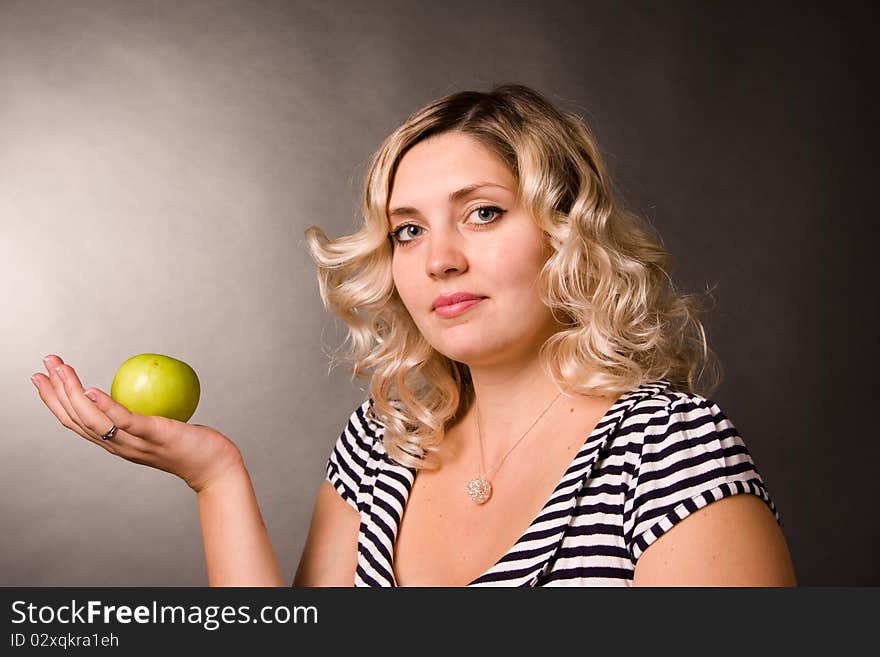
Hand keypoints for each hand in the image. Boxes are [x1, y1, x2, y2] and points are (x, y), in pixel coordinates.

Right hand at [32, 354, 242, 492]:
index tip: (40, 377)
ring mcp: (135, 443)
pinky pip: (125, 420)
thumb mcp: (159, 426)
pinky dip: (106, 406)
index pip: (76, 421)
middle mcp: (118, 446)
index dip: (54, 400)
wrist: (214, 467)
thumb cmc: (190, 444)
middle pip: (77, 419)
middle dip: (55, 391)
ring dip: (73, 393)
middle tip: (44, 363)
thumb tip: (139, 381)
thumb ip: (143, 412)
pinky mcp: (154, 436)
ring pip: (93, 419)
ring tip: (61, 369)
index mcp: (115, 443)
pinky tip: (93, 389)